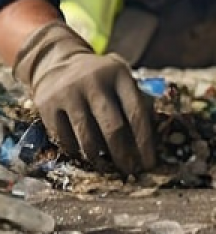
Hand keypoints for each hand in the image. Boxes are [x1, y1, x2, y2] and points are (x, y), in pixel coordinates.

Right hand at [13, 21, 157, 173]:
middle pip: (113, 128)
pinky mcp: (46, 104)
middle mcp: (94, 81)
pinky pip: (64, 139)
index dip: (145, 142)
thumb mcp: (121, 81)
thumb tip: (150, 143)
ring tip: (107, 165)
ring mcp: (68, 92)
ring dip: (99, 157)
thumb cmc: (101, 80)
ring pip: (87, 137)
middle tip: (130, 171)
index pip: (136, 113)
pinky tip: (83, 153)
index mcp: (119, 74)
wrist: (56, 62)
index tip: (150, 163)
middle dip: (124, 155)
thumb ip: (138, 102)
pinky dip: (76, 151)